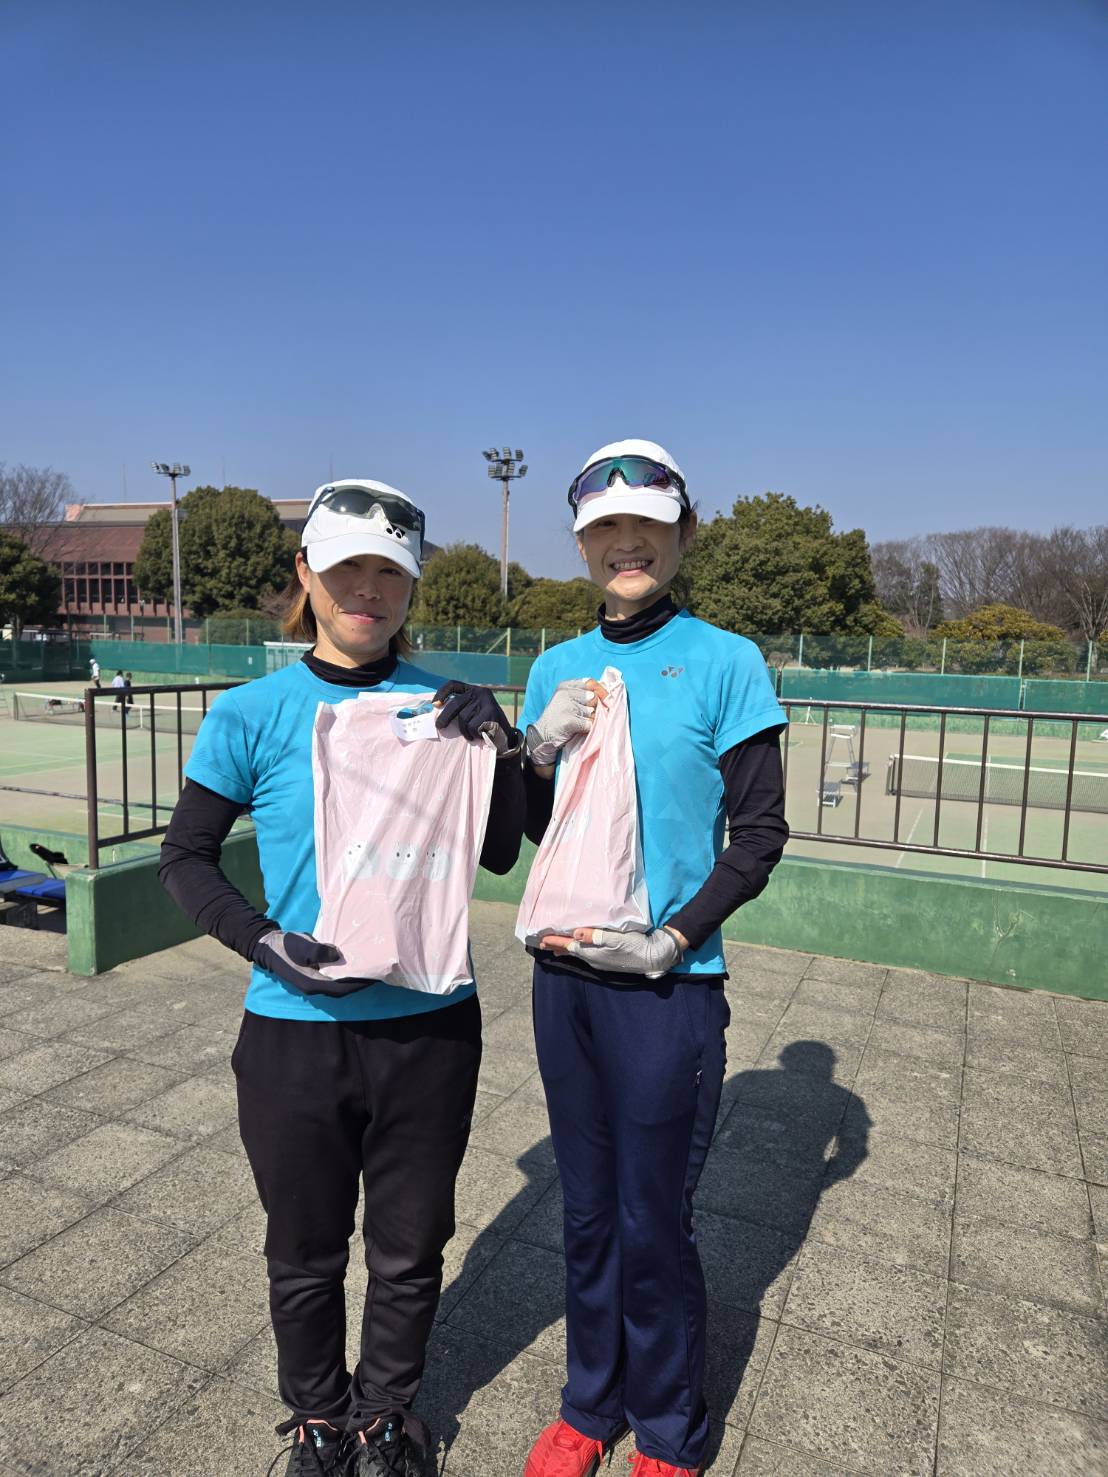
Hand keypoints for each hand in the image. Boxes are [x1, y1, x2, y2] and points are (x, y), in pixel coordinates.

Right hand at [252, 930, 375, 997]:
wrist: (270, 945)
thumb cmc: (286, 945)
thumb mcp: (302, 945)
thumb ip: (319, 952)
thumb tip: (337, 955)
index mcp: (312, 984)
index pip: (341, 988)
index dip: (358, 984)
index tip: (373, 977)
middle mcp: (315, 987)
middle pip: (342, 990)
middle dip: (359, 984)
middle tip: (375, 974)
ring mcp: (314, 982)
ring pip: (337, 985)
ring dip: (352, 980)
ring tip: (367, 970)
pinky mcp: (313, 975)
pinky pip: (332, 978)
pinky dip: (344, 975)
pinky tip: (352, 965)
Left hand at [433, 681, 518, 754]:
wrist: (505, 735)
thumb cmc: (483, 723)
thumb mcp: (472, 710)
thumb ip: (459, 707)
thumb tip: (436, 710)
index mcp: (473, 689)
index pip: (453, 685)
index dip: (442, 693)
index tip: (435, 704)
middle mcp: (480, 692)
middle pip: (455, 703)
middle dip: (445, 716)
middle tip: (439, 726)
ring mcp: (486, 702)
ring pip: (463, 718)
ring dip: (465, 731)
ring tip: (472, 734)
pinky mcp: (491, 713)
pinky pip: (472, 726)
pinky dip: (474, 734)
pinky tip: (481, 734)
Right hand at [524, 679, 603, 765]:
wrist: (542, 736)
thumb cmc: (557, 717)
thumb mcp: (566, 699)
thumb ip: (582, 693)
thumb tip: (604, 691)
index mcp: (564, 686)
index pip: (590, 683)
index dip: (599, 691)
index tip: (601, 699)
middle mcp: (565, 693)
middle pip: (593, 697)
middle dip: (592, 707)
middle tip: (582, 715)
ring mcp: (567, 707)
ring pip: (592, 711)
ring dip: (589, 719)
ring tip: (577, 722)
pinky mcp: (570, 721)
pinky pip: (589, 723)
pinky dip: (587, 728)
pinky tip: (577, 729)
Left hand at [542, 925, 685, 977]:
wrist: (653, 957)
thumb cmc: (635, 945)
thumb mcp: (616, 938)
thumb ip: (595, 936)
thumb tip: (576, 933)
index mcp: (593, 953)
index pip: (570, 946)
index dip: (555, 942)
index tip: (541, 938)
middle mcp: (594, 960)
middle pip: (571, 952)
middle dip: (557, 947)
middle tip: (543, 943)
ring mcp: (601, 963)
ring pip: (579, 954)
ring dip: (567, 949)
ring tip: (556, 947)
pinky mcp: (608, 962)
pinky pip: (587, 955)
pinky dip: (578, 950)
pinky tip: (579, 948)